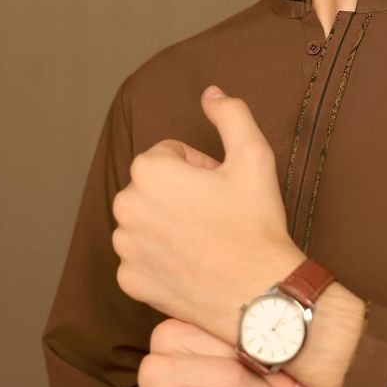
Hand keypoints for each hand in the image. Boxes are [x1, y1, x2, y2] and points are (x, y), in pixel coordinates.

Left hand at [111, 85, 306, 343]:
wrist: (260, 293)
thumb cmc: (256, 224)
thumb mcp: (254, 156)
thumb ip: (230, 114)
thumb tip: (210, 93)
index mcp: (149, 172)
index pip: (169, 154)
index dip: (200, 168)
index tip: (222, 188)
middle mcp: (127, 208)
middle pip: (153, 187)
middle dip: (180, 193)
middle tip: (217, 213)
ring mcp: (126, 249)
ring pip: (145, 221)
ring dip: (168, 224)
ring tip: (206, 238)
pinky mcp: (130, 281)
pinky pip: (141, 258)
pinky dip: (162, 258)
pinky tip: (193, 263)